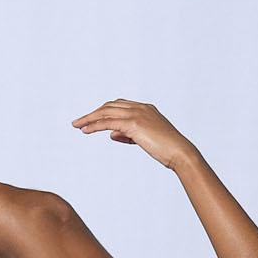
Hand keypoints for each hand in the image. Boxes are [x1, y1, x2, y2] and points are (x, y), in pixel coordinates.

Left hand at [73, 99, 197, 171]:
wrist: (180, 152)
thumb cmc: (167, 149)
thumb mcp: (145, 139)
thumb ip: (128, 134)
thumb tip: (111, 134)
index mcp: (146, 108)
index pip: (120, 105)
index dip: (105, 112)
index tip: (93, 119)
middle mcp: (141, 107)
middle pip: (110, 106)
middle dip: (94, 113)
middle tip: (80, 121)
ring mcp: (137, 114)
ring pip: (106, 112)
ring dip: (89, 118)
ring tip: (77, 125)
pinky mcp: (133, 124)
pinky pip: (108, 122)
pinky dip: (94, 125)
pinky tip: (85, 130)